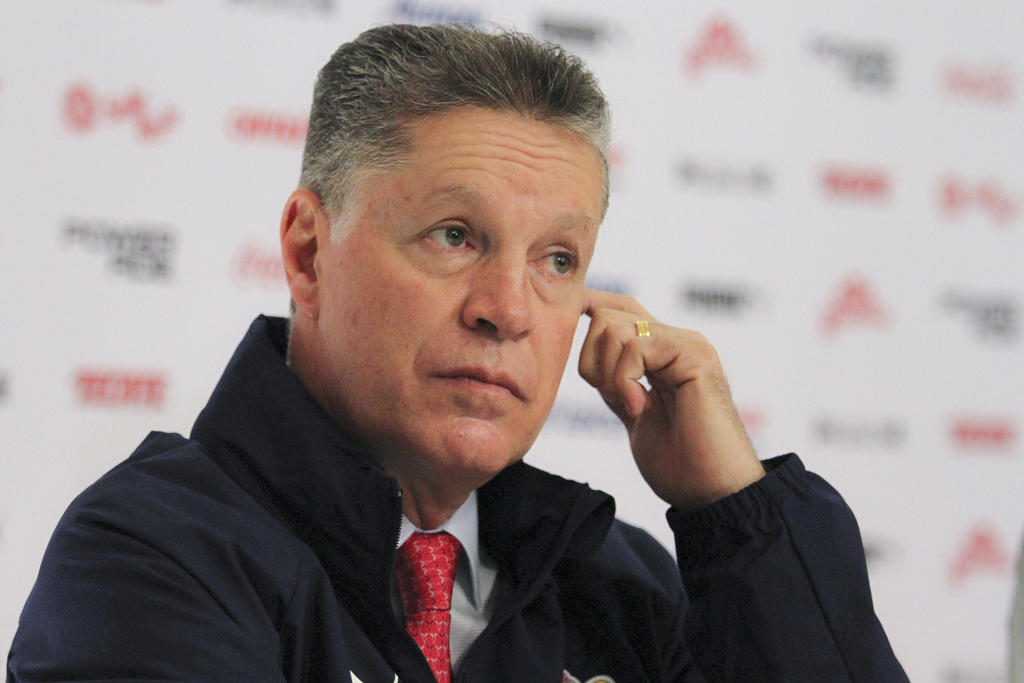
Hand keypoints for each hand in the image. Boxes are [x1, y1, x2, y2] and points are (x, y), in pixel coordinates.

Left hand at [579, 289, 764, 509]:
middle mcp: (676, 341)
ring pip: (613, 326)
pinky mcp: (693, 355)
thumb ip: (618, 385)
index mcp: (664, 353)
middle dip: (592, 360)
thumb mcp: (635, 415)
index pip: (619, 310)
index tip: (573, 342)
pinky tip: (640, 409)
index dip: (589, 317)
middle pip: (607, 314)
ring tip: (633, 407)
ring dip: (609, 375)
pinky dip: (623, 381)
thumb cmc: (681, 465)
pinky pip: (633, 347)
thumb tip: (590, 360)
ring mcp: (686, 345)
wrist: (714, 493)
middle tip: (616, 400)